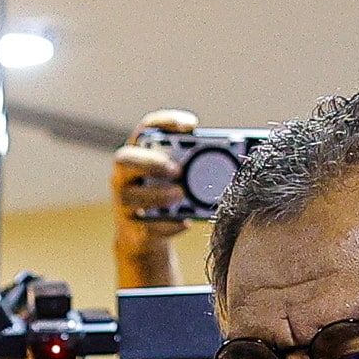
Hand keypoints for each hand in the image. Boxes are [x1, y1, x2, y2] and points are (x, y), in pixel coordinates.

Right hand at [110, 107, 199, 284]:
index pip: (146, 128)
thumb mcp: (179, 176)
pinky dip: (167, 225)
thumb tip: (235, 153)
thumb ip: (194, 163)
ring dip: (158, 195)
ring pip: (130, 196)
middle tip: (177, 169)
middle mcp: (124, 174)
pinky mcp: (130, 228)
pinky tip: (185, 223)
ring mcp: (123, 202)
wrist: (144, 235)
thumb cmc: (166, 195)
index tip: (192, 125)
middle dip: (151, 162)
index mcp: (140, 153)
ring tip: (180, 194)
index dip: (166, 123)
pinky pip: (146, 227)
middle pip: (125, 159)